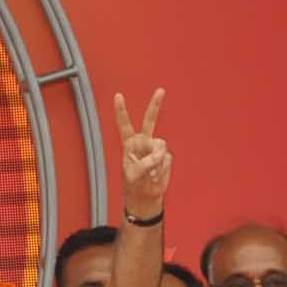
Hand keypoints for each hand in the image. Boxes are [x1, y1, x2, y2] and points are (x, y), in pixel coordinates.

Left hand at [115, 88, 170, 216]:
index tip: (118, 96)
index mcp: (129, 144)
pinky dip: (162, 168)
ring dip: (156, 162)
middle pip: (149, 120)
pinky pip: (167, 158)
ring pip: (160, 146)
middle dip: (155, 105)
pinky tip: (157, 174)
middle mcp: (142, 143)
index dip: (121, 111)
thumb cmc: (135, 185)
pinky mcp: (166, 156)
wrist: (147, 196)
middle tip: (160, 91)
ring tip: (150, 173)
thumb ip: (144, 163)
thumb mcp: (133, 175)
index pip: (124, 124)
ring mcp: (155, 148)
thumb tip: (158, 155)